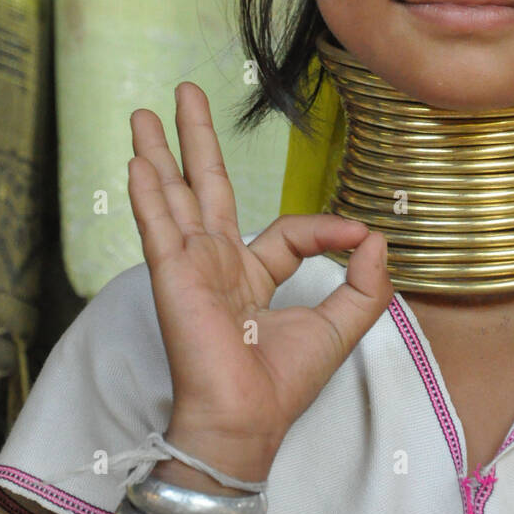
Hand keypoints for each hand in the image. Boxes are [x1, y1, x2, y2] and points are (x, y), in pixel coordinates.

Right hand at [128, 82, 393, 463]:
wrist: (247, 420)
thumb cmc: (283, 384)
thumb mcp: (342, 327)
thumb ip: (367, 283)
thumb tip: (375, 235)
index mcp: (253, 277)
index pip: (285, 233)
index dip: (324, 230)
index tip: (358, 236)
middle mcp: (216, 264)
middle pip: (205, 187)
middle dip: (196, 139)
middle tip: (186, 94)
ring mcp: (190, 266)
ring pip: (173, 195)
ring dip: (158, 151)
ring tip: (144, 112)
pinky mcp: (172, 275)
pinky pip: (158, 225)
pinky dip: (148, 192)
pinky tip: (137, 160)